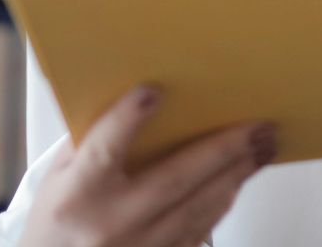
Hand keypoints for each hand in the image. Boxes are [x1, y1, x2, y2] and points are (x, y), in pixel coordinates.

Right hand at [18, 84, 273, 246]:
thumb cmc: (58, 223)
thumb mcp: (58, 178)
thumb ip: (92, 143)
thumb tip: (137, 99)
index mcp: (78, 195)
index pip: (104, 151)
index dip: (128, 119)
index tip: (152, 91)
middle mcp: (112, 223)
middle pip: (176, 179)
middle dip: (223, 148)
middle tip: (257, 125)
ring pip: (199, 207)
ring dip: (236, 174)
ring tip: (263, 147)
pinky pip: (202, 229)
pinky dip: (224, 200)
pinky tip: (239, 179)